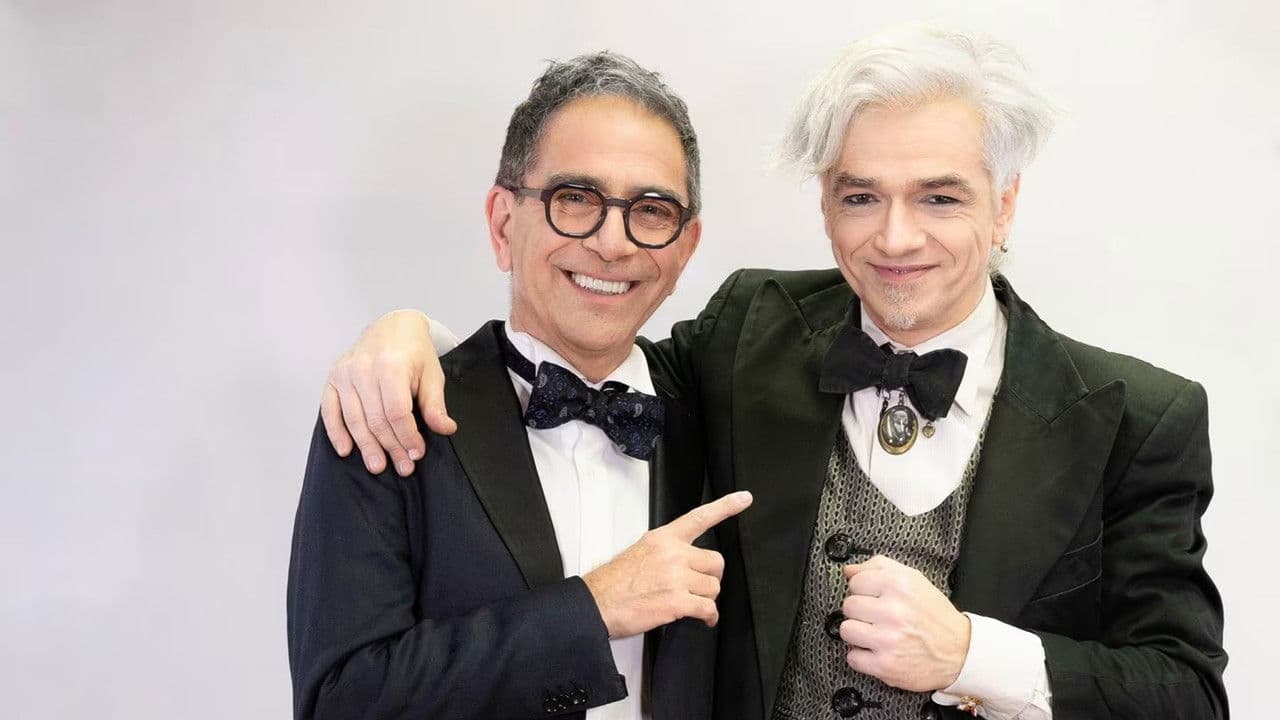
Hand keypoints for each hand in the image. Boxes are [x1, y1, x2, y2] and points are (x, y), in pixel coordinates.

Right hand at [321, 309, 455, 476]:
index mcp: (390, 366)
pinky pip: (330, 410)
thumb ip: (435, 404)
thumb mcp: (432, 374)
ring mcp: (345, 374)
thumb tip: (446, 429)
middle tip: (403, 468)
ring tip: (378, 466)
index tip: (417, 454)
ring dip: (366, 446)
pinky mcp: (333, 378)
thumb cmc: (413, 352)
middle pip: (375, 419)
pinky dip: (336, 432)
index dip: (407, 436)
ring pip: (354, 419)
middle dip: (390, 447)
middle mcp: (363, 369)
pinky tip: (346, 450)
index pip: (397, 412)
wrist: (392, 327)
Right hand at [583, 491, 752, 638]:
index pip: (699, 517)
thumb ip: (665, 552)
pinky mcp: (678, 601)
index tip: (744, 498)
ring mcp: (676, 576)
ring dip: (705, 599)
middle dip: (710, 577)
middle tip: (698, 586)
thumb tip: (683, 564)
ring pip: (713, 587)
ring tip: (691, 604)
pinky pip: (708, 608)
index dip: (725, 507)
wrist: (596, 603)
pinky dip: (709, 617)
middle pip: (715, 562)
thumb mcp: (639, 552)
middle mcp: (673, 553)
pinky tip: (703, 619)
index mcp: (662, 538)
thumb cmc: (613, 583)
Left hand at [839, 555, 970, 691]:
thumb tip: (848, 570)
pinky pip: (853, 658)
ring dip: (858, 634)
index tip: (874, 597)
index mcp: (900, 585)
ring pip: (846, 630)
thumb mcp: (913, 580)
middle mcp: (894, 611)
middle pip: (848, 606)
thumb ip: (879, 567)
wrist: (960, 652)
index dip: (863, 589)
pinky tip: (878, 651)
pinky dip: (863, 657)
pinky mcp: (885, 665)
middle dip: (861, 611)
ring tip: (876, 633)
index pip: (855, 581)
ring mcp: (888, 640)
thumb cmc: (934, 616)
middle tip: (877, 617)